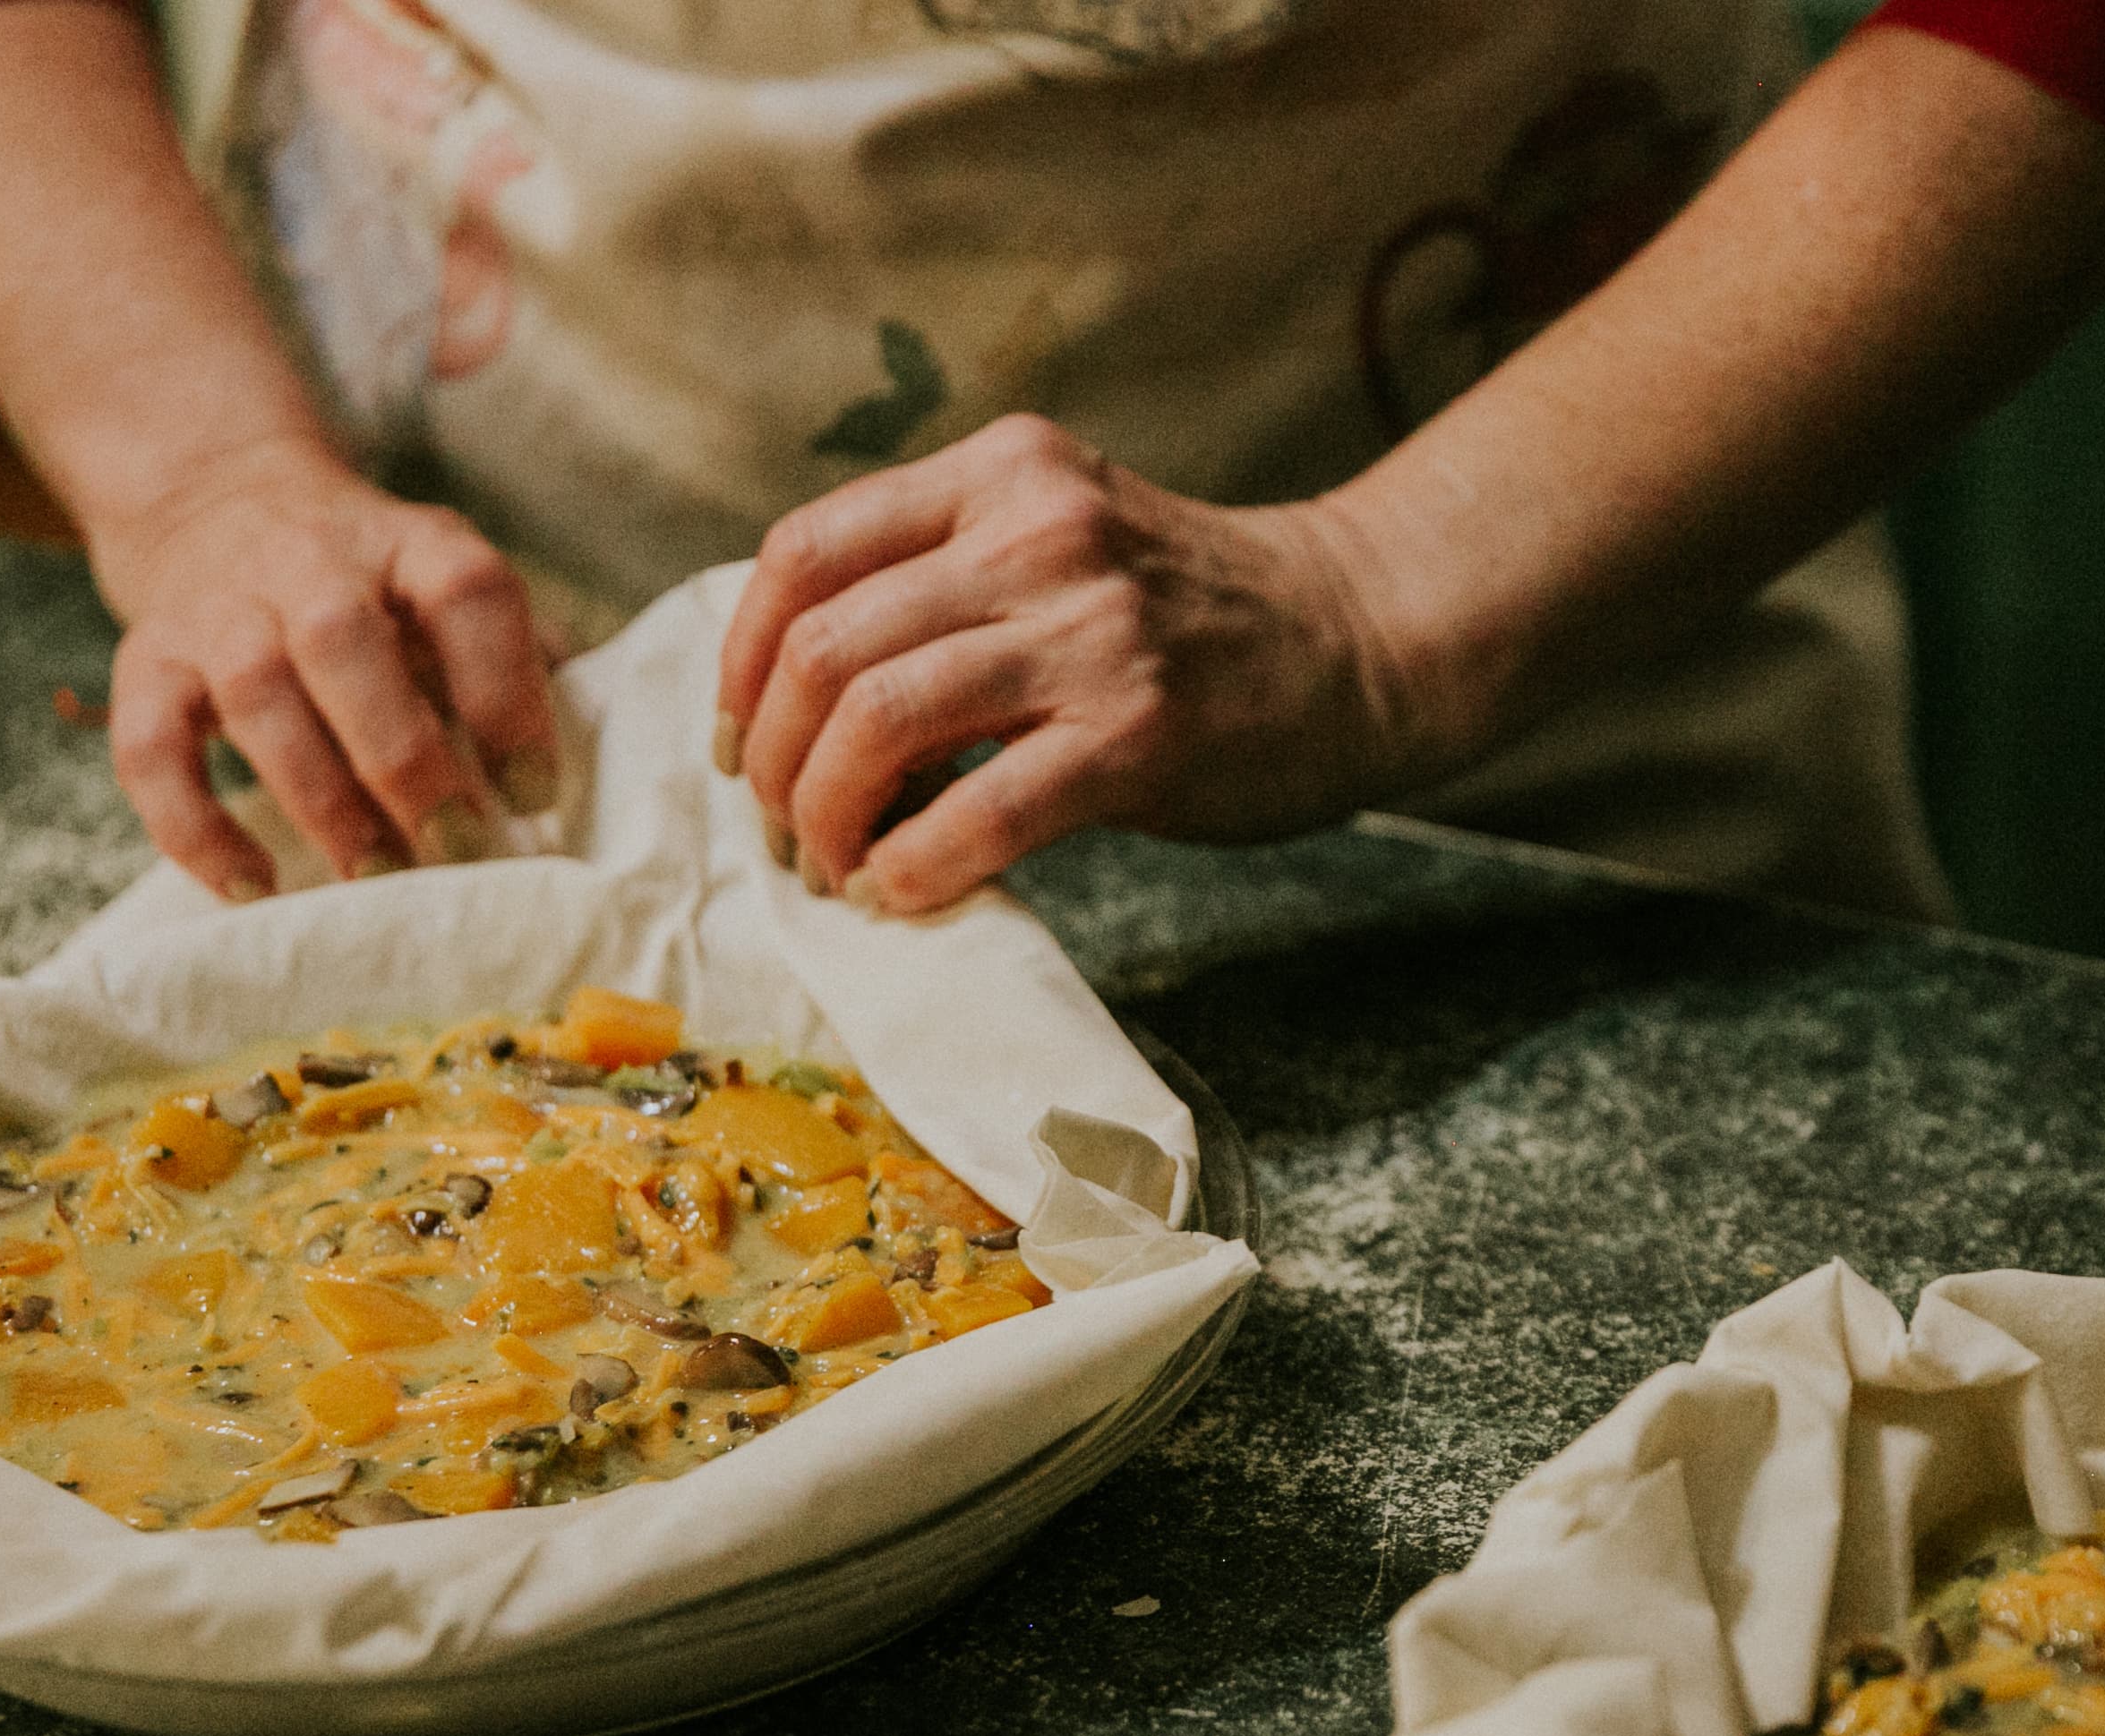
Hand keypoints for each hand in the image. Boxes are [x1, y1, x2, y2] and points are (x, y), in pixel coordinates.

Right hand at [90, 440, 559, 897]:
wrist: (218, 498)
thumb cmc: (371, 585)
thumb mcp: (447, 590)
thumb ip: (516, 662)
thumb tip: (590, 763)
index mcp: (410, 542)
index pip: (467, 593)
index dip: (506, 693)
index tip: (533, 793)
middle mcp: (308, 562)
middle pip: (345, 643)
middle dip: (405, 762)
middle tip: (455, 853)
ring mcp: (217, 608)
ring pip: (256, 695)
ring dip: (319, 801)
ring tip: (375, 881)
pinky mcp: (145, 660)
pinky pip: (151, 747)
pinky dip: (195, 826)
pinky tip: (253, 888)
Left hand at [717, 415, 1438, 914]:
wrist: (1363, 639)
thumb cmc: (1193, 616)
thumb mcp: (1062, 541)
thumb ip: (944, 579)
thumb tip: (798, 702)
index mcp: (1001, 475)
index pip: (802, 552)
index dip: (741, 661)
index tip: (744, 741)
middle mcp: (1037, 534)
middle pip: (822, 648)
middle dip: (775, 762)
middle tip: (787, 829)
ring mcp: (1090, 633)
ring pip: (877, 724)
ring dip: (826, 819)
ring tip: (836, 866)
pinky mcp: (1137, 736)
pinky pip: (977, 813)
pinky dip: (912, 867)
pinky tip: (905, 891)